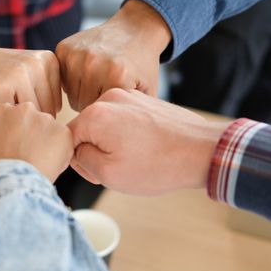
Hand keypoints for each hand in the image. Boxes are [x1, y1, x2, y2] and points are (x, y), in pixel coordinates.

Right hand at [0, 46, 61, 115]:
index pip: (56, 106)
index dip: (37, 112)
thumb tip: (57, 129)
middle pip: (46, 113)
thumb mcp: (29, 71)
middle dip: (29, 119)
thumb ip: (46, 92)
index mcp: (49, 61)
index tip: (20, 101)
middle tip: (10, 109)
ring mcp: (21, 75)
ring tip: (4, 107)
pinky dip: (3, 119)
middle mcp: (39, 65)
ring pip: (31, 116)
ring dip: (17, 120)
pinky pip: (12, 117)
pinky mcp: (3, 88)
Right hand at [0, 102, 73, 181]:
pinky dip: (61, 153)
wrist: (11, 185)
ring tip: (39, 163)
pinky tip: (50, 166)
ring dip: (48, 143)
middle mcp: (25, 110)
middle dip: (34, 134)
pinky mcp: (63, 132)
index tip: (17, 146)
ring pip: (51, 130)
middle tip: (29, 155)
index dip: (17, 133)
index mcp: (3, 112)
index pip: (14, 117)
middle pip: (34, 120)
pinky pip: (65, 142)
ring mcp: (45, 119)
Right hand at [56, 0, 170, 111]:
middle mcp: (95, 64)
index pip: (96, 117)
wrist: (136, 29)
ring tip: (96, 83)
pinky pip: (60, 77)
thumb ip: (130, 120)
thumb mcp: (146, 95)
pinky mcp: (64, 47)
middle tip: (104, 93)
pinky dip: (70, 77)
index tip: (114, 107)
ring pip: (68, 93)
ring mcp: (78, 54)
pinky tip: (85, 72)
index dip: (105, 115)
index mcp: (116, 78)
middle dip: (91, 104)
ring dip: (80, 91)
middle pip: (80, 105)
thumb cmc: (141, 66)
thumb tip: (106, 149)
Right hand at [68, 88, 228, 194]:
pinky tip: (143, 148)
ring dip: (110, 143)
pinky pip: (122, 118)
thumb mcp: (108, 174)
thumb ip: (81, 159)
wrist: (202, 150)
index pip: (68, 138)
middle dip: (95, 150)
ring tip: (133, 159)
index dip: (78, 160)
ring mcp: (128, 96)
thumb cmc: (157, 165)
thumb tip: (77, 150)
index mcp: (95, 114)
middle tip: (116, 169)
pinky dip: (126, 134)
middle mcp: (109, 98)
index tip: (96, 172)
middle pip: (86, 128)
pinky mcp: (143, 100)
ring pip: (104, 124)